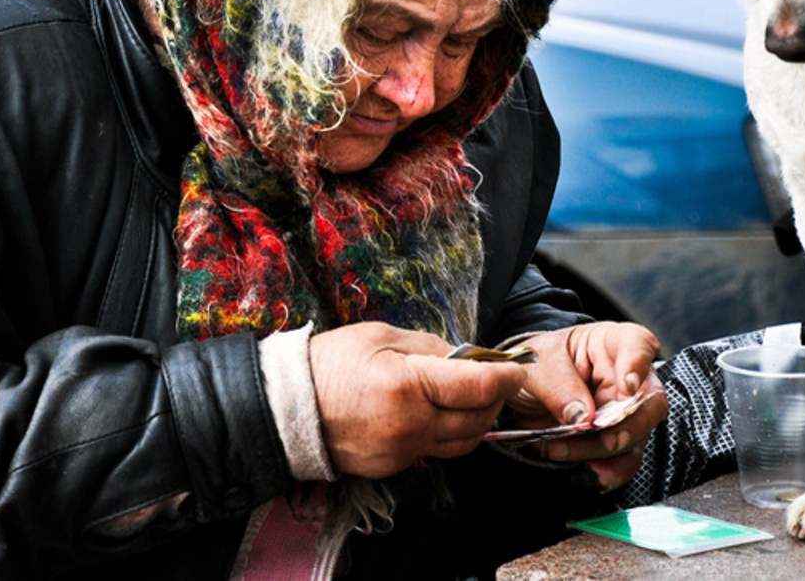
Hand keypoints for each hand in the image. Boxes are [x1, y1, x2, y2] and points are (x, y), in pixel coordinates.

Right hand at [309, 322, 525, 477]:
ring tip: (470, 396)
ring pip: (464, 443)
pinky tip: (439, 413)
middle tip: (494, 378)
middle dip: (495, 399)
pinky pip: (436, 452)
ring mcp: (404, 452)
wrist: (287, 408)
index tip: (517, 367)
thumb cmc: (330, 364)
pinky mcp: (395, 468)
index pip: (479, 387)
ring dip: (477, 420)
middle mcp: (411, 425)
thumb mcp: (381, 335)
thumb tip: (465, 357)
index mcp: (409, 386)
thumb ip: (430, 346)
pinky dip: (448, 433)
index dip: (506, 376)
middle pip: (479, 420)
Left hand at [505, 322, 667, 489]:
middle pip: (648, 399)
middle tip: (608, 438)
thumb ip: (558, 385)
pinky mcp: (615, 439)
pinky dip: (611, 469)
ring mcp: (624, 411)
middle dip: (632, 423)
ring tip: (564, 450)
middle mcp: (625, 377)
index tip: (626, 385)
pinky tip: (592, 470)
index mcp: (610, 344)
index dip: (638, 364)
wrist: (520, 393)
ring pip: (636, 435)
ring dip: (604, 449)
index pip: (638, 344)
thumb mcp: (536, 365)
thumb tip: (582, 417)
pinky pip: (625, 458)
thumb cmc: (535, 365)